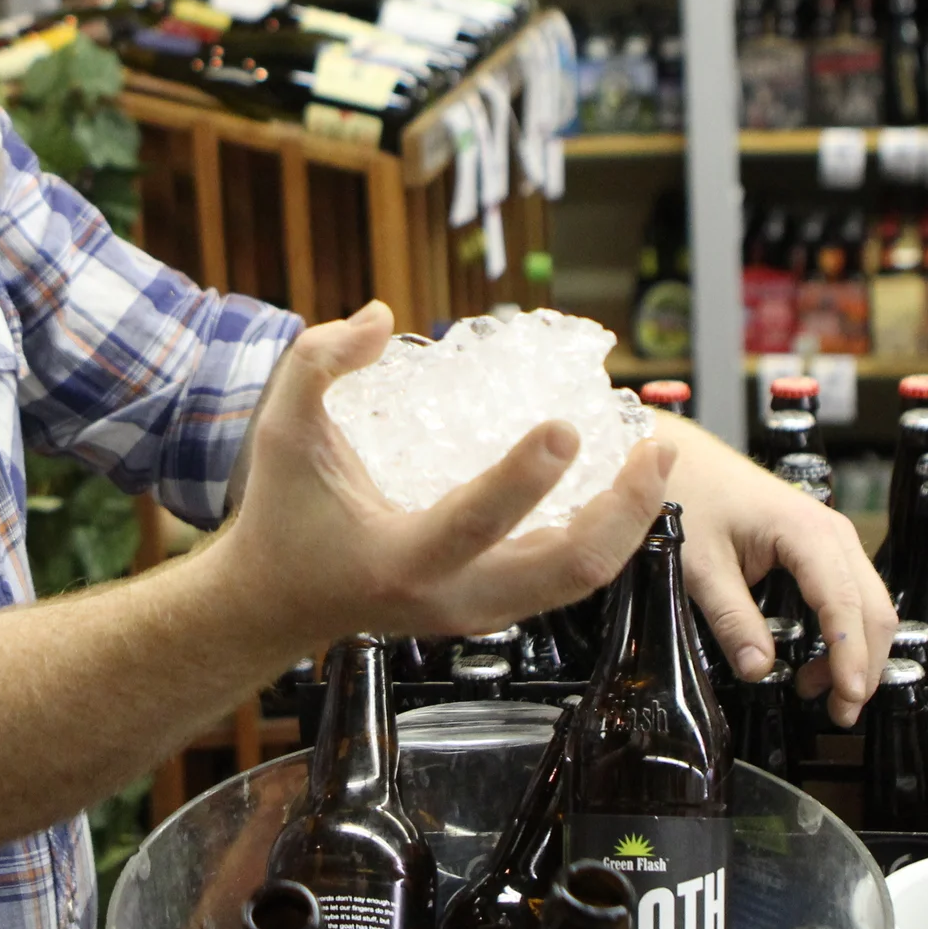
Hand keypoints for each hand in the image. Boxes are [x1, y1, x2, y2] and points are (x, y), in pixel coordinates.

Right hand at [204, 301, 678, 654]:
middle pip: (566, 571)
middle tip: (652, 447)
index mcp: (399, 557)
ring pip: (577, 582)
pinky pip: (561, 580)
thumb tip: (381, 315)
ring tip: (651, 461)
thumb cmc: (281, 515)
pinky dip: (599, 535)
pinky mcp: (488, 613)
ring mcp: (476, 613)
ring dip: (624, 522)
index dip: (528, 476)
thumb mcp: (281, 428)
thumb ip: (319, 361)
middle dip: (623, 511)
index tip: (568, 424)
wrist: (275, 604)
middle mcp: (449, 596)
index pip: (480, 521)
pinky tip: (614, 487)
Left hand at [648, 412, 896, 727]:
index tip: (845, 698)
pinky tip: (820, 661)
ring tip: (821, 692)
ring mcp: (829, 537)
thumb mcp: (699, 563)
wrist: (673, 455)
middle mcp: (830, 532)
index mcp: (807, 532)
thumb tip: (758, 670)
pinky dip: (843, 633)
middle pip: (872, 609)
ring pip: (866, 604)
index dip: (850, 658)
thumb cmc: (686, 494)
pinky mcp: (818, 546)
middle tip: (839, 712)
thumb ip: (731, 618)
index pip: (844, 606)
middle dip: (864, 665)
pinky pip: (847, 594)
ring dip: (856, 652)